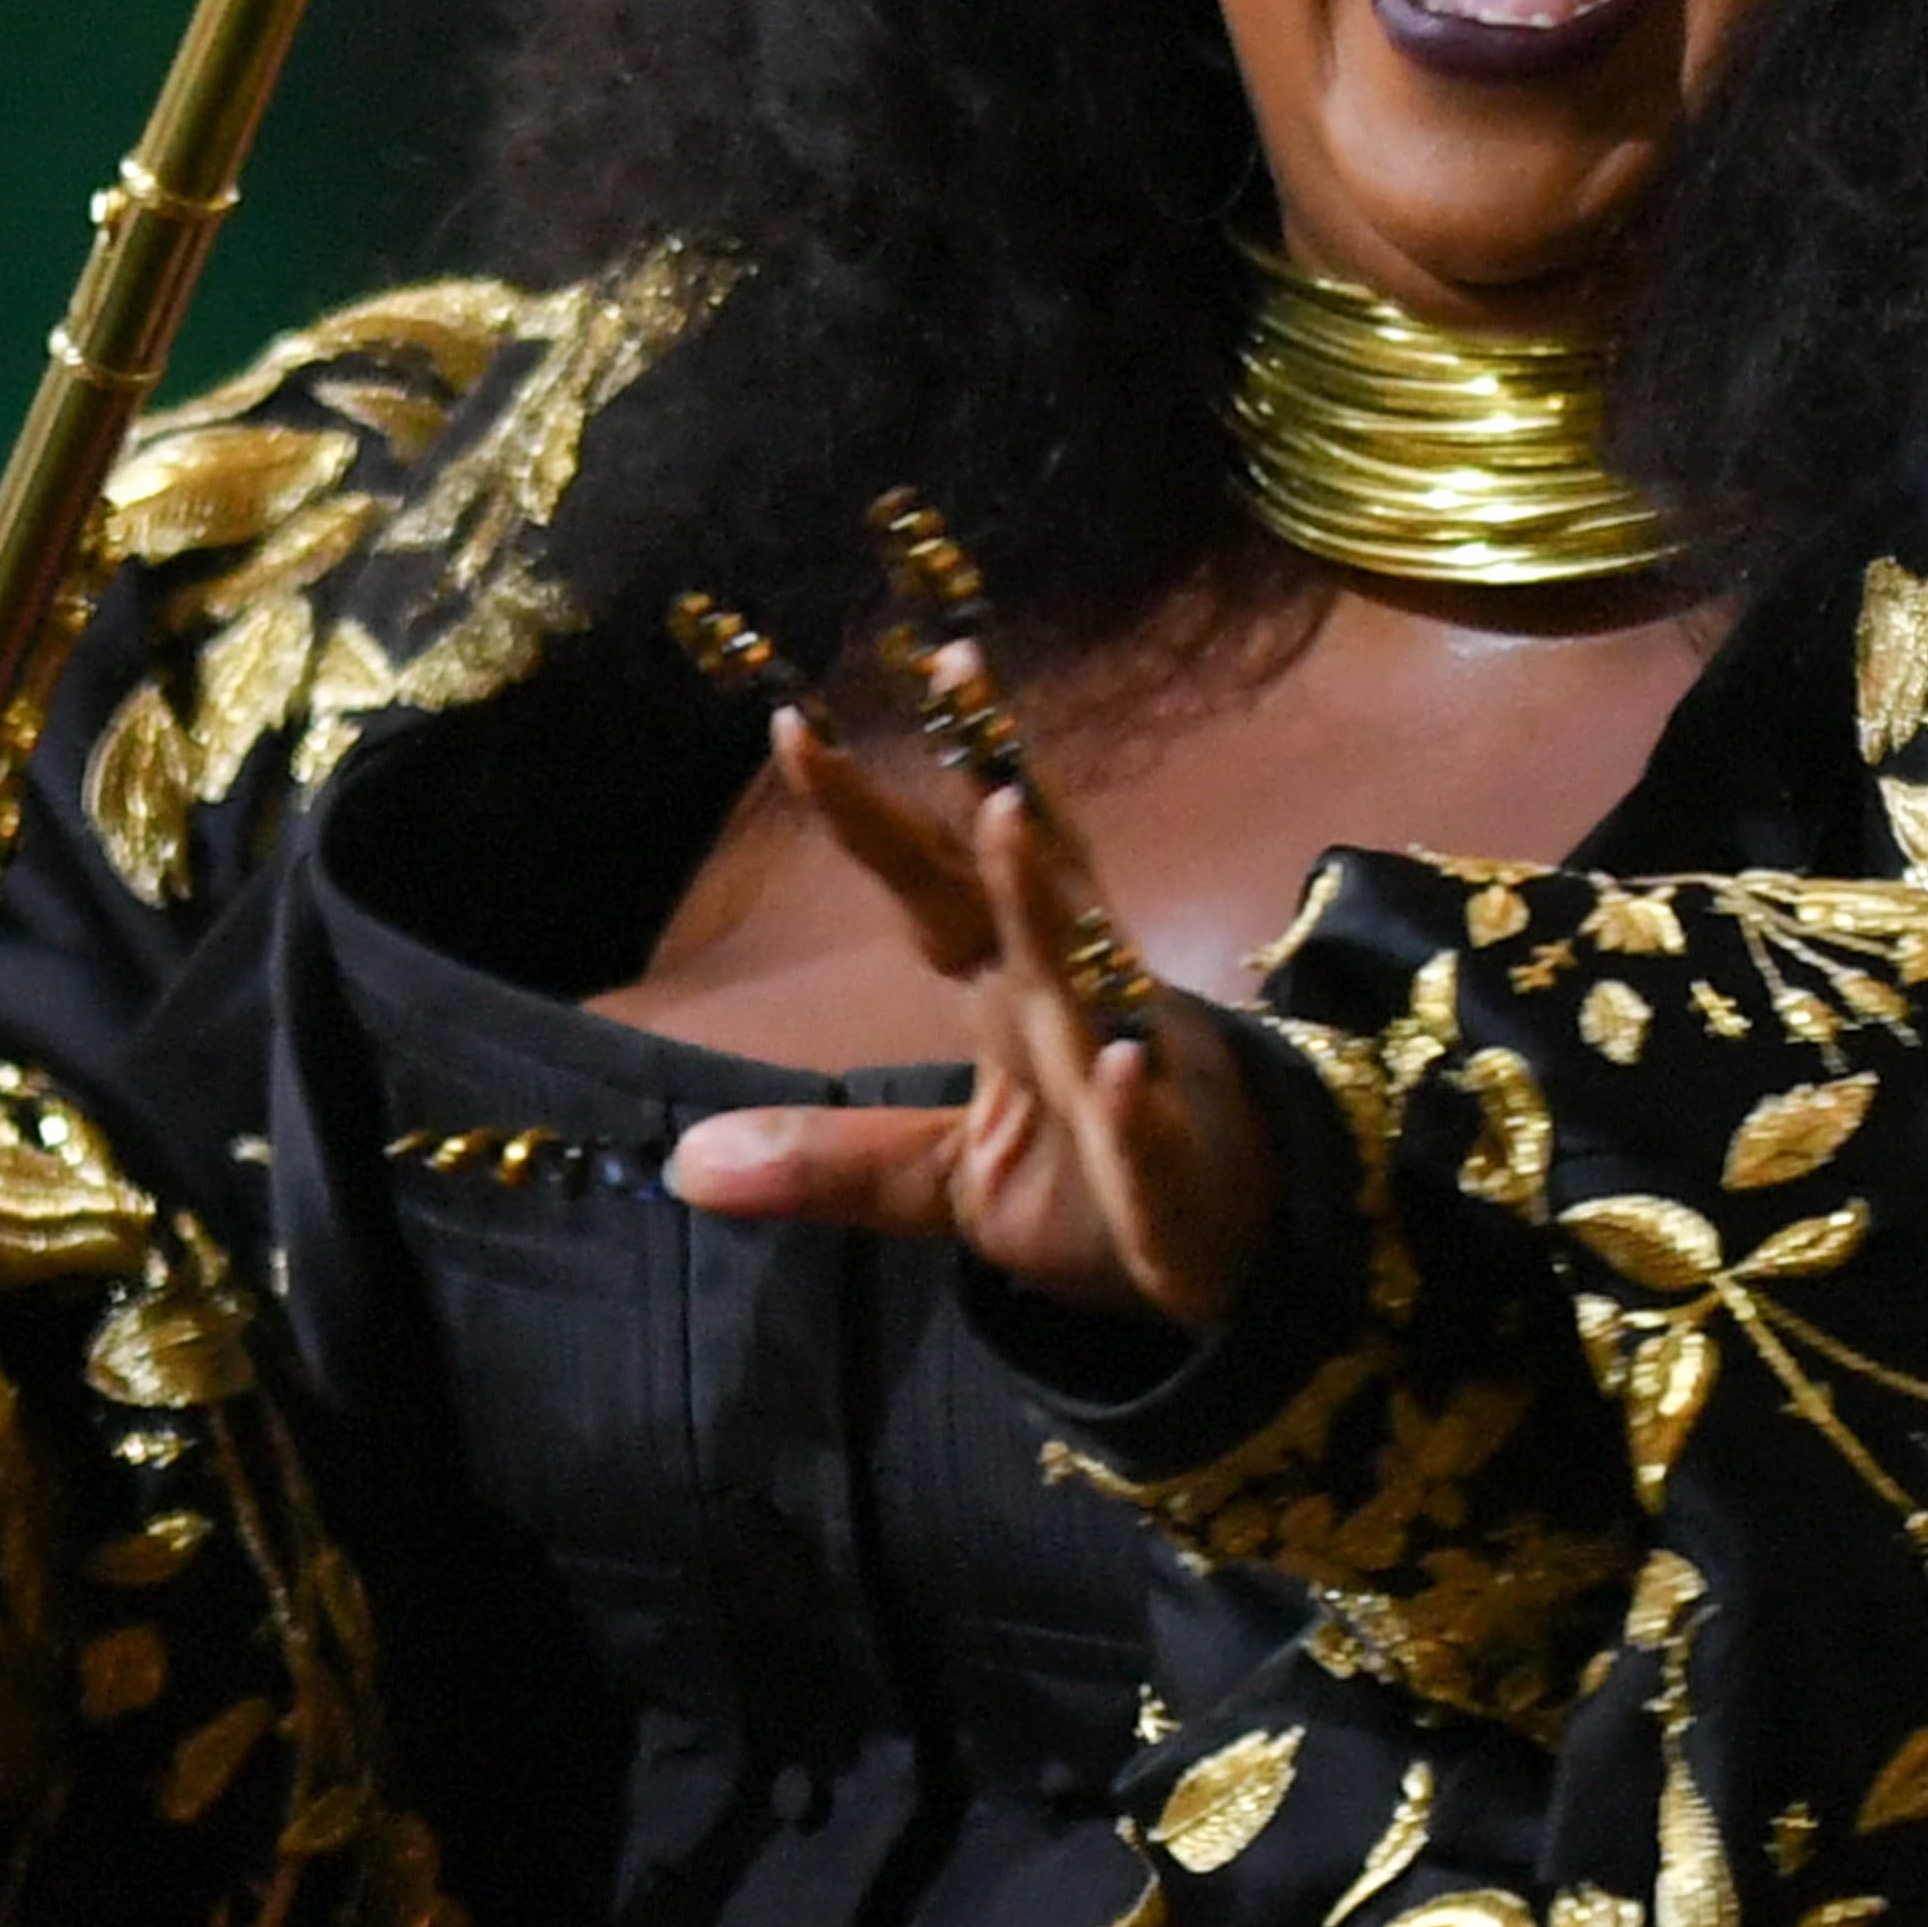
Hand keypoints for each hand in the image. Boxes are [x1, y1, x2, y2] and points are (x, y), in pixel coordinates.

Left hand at [658, 680, 1274, 1334]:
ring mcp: (1133, 1071)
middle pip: (1023, 877)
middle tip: (955, 669)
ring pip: (1088, 968)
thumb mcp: (951, 1181)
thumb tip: (684, 1160)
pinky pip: (1151, 1127)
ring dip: (1047, 898)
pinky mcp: (1173, 1171)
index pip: (931, 883)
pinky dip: (1136, 1101)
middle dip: (987, 777)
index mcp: (1013, 990)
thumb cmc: (1104, 1189)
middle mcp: (1075, 999)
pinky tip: (1122, 1069)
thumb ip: (837, 1159)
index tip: (796, 722)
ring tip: (1009, 818)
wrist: (1243, 1256)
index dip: (868, 812)